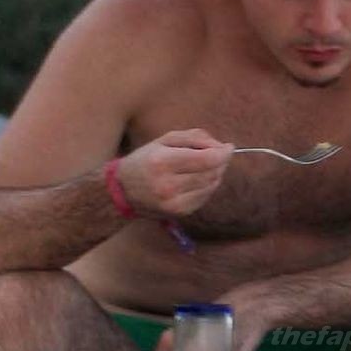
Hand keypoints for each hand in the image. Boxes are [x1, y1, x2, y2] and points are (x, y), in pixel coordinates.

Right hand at [116, 129, 233, 218]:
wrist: (121, 190)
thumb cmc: (145, 160)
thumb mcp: (164, 140)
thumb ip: (194, 138)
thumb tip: (223, 147)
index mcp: (162, 162)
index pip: (206, 159)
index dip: (223, 153)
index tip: (228, 147)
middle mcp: (168, 185)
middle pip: (212, 173)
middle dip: (221, 162)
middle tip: (218, 154)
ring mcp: (174, 202)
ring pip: (211, 185)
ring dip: (216, 173)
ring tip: (205, 166)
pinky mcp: (180, 212)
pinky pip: (205, 196)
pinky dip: (208, 186)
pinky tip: (197, 179)